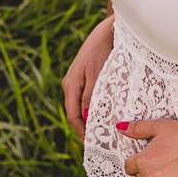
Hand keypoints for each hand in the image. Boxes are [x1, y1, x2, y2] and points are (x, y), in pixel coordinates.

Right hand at [62, 14, 114, 136]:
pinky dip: (92, 109)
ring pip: (80, 106)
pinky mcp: (84, 78)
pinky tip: (103, 115)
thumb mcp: (98, 75)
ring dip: (89, 120)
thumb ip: (91, 97)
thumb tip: (86, 118)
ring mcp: (76, 81)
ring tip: (102, 134)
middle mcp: (70, 85)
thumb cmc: (103, 51)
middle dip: (85, 129)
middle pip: (75, 113)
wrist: (108, 30)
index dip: (81, 132)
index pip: (73, 116)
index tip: (91, 146)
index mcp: (70, 85)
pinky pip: (85, 98)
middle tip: (99, 145)